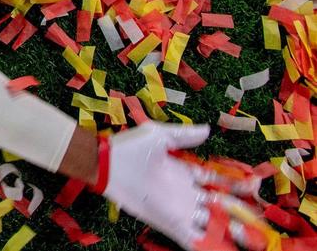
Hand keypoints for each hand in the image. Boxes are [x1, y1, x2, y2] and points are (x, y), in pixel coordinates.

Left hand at [103, 122, 264, 249]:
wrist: (109, 164)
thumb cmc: (131, 147)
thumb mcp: (161, 136)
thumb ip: (185, 135)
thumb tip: (208, 129)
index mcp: (184, 173)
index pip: (216, 181)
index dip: (236, 184)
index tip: (256, 186)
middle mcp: (185, 193)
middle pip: (218, 206)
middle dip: (238, 212)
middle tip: (259, 218)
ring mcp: (180, 209)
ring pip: (210, 224)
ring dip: (229, 231)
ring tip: (253, 239)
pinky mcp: (170, 223)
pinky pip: (193, 239)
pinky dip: (208, 246)